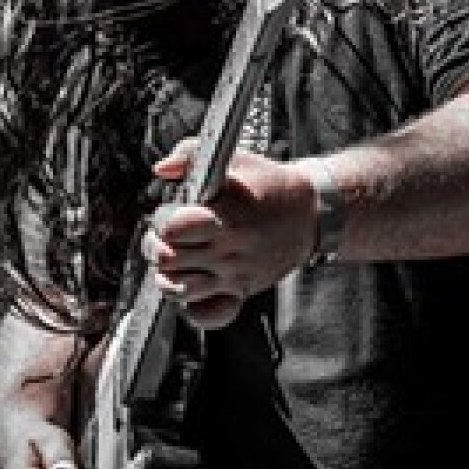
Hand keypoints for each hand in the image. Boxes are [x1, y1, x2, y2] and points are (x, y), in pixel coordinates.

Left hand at [144, 138, 315, 328]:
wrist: (311, 213)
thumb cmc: (268, 184)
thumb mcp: (234, 158)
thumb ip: (190, 154)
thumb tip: (161, 169)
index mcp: (226, 216)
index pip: (173, 229)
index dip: (163, 220)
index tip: (171, 213)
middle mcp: (229, 249)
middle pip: (168, 259)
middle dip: (158, 245)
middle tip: (166, 236)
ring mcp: (234, 274)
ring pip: (179, 290)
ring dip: (168, 274)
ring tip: (175, 258)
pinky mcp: (242, 290)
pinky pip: (209, 315)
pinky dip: (193, 308)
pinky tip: (192, 287)